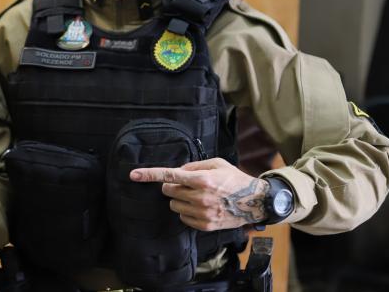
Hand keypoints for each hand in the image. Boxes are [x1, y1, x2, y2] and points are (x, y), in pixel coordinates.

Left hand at [130, 157, 269, 230]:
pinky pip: (183, 218)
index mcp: (202, 179)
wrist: (255, 201)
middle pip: (169, 191)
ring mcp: (203, 213)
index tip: (133, 175)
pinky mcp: (205, 225)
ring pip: (174, 205)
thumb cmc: (234, 179)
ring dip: (180, 200)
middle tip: (188, 185)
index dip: (149, 174)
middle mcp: (200, 197)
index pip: (169, 175)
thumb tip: (177, 171)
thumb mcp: (216, 163)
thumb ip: (194, 166)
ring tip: (197, 196)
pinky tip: (201, 207)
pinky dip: (187, 212)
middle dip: (173, 186)